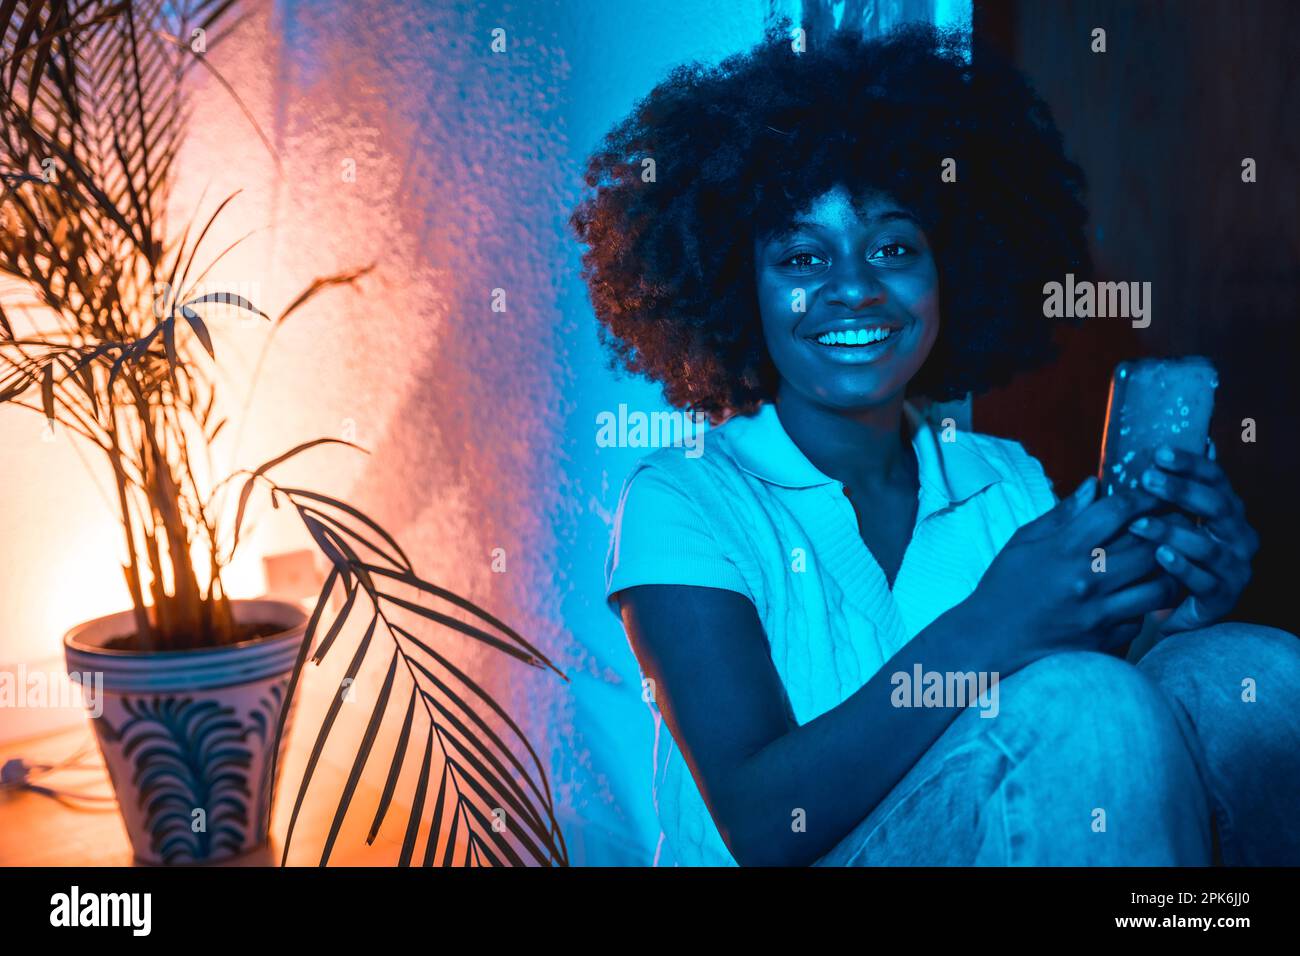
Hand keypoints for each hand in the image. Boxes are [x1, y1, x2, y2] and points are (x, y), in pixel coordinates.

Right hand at [965, 476, 1179, 670]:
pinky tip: (1143, 594)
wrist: (989, 639)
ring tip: (1171, 559)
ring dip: (1169, 570)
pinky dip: (1147, 605)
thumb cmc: (1004, 586)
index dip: (1142, 498)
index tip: (1154, 493)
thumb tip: (1093, 485)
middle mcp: (1085, 580)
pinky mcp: (1103, 640)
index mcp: (1062, 550)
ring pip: (1158, 586)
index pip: (1116, 512)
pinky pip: (1143, 620)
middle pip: (1148, 546)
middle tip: (1177, 521)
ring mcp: (1097, 613)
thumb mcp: (1023, 542)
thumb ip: (1062, 514)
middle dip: (1168, 529)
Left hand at [1127, 440, 1257, 634]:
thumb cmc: (1180, 552)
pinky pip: (1204, 581)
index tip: (1158, 452)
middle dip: (1180, 491)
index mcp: (1229, 510)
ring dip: (1171, 532)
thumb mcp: (1180, 517)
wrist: (1184, 607)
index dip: (1190, 464)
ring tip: (1138, 524)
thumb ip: (1183, 485)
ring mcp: (1235, 567)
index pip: (1215, 479)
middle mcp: (1239, 535)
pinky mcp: (1223, 597)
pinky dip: (1182, 567)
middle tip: (1146, 478)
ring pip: (1206, 546)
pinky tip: (1160, 556)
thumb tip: (1199, 440)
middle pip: (1216, 506)